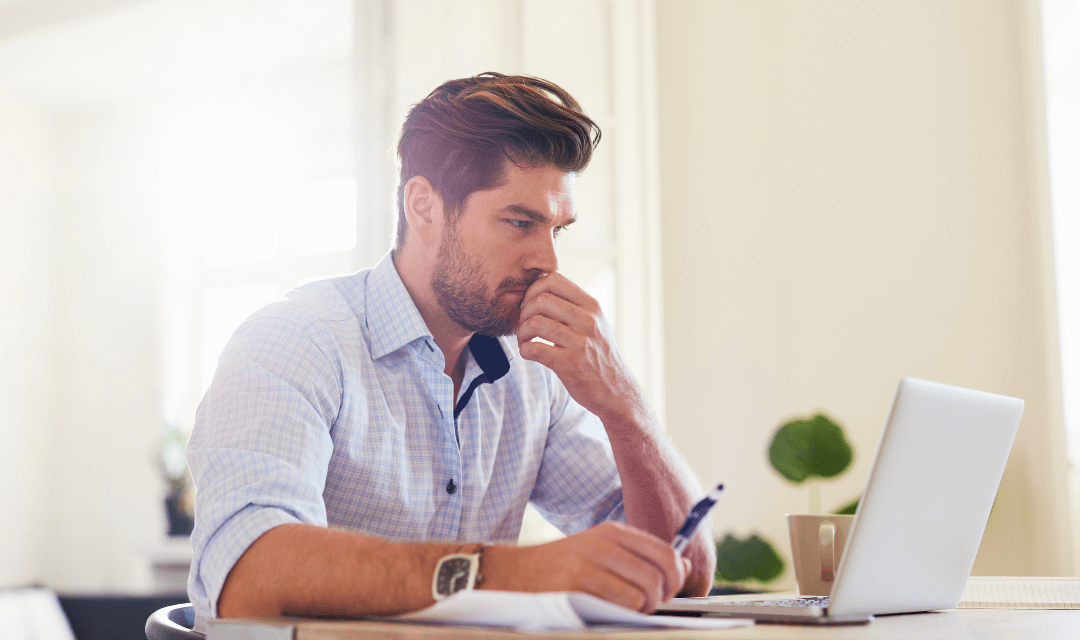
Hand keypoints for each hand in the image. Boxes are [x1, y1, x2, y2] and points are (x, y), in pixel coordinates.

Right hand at [480, 522, 690, 611]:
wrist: (516, 573)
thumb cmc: (564, 566)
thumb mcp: (602, 550)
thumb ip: (641, 556)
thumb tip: (683, 565)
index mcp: (614, 532)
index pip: (665, 552)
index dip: (676, 576)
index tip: (669, 590)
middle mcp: (604, 544)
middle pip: (659, 575)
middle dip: (662, 598)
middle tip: (649, 606)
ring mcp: (590, 564)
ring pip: (645, 593)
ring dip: (643, 610)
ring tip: (628, 610)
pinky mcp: (578, 585)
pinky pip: (622, 604)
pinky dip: (624, 614)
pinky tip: (610, 611)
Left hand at [516, 273, 642, 423]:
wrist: (616, 391)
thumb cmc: (599, 356)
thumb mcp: (596, 324)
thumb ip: (574, 306)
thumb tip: (542, 287)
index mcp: (592, 307)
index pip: (554, 280)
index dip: (534, 289)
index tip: (530, 304)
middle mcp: (588, 321)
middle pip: (541, 299)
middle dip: (524, 311)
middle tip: (524, 324)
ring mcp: (580, 343)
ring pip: (535, 323)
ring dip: (521, 332)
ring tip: (524, 339)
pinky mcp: (569, 364)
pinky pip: (534, 349)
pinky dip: (524, 350)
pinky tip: (528, 353)